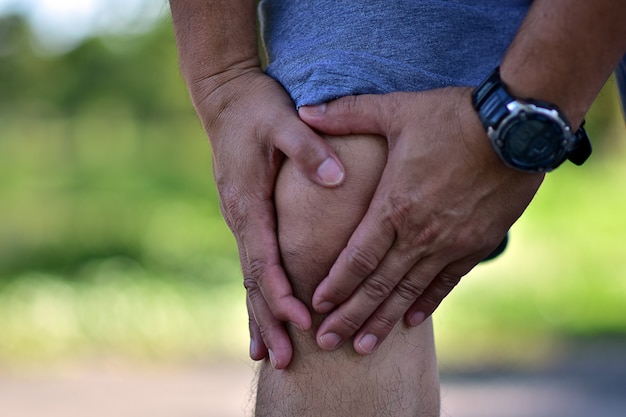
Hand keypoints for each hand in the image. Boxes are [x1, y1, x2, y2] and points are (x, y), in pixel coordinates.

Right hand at [190, 68, 344, 367]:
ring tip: (271, 356)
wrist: (226, 98)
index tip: (302, 320)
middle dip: (269, 321)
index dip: (281, 292)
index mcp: (248, 201)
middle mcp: (240, 218)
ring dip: (261, 318)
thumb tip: (337, 178)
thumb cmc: (257, 109)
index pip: (264, 258)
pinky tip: (264, 318)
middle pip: (253, 281)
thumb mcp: (284, 120)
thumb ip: (308, 149)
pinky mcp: (248, 218)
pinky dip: (258, 296)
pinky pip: (254, 265)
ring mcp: (241, 220)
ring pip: (250, 279)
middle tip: (285, 361)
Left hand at [298, 87, 543, 353]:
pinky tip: (411, 322)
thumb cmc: (452, 116)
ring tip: (362, 347)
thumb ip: (346, 113)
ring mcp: (449, 244)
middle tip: (328, 344)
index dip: (335, 285)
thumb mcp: (395, 109)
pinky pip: (446, 283)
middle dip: (350, 316)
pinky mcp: (475, 245)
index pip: (356, 257)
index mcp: (394, 205)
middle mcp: (419, 233)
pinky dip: (426, 303)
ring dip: (383, 321)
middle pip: (377, 285)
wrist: (516, 128)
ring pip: (408, 292)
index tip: (317, 307)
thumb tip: (304, 110)